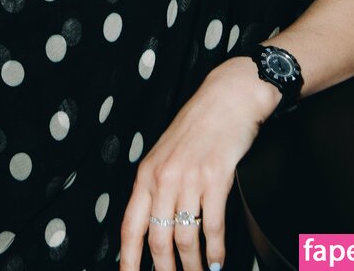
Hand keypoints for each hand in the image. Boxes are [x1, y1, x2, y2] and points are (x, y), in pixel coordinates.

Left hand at [120, 57, 277, 270]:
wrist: (226, 99)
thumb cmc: (197, 126)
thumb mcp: (165, 155)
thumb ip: (157, 187)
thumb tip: (153, 225)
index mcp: (146, 174)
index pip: (130, 226)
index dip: (128, 259)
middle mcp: (163, 178)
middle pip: (158, 240)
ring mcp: (189, 179)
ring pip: (185, 238)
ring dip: (194, 266)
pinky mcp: (215, 178)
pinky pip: (212, 226)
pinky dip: (217, 250)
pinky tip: (220, 260)